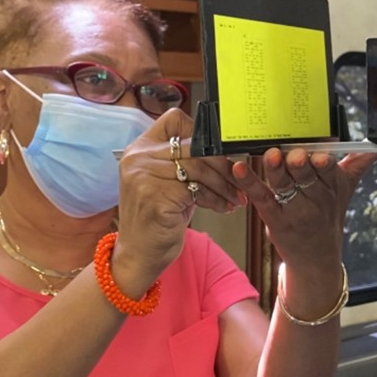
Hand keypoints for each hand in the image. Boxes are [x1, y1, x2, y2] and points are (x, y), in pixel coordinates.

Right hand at [113, 109, 245, 293]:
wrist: (139, 256)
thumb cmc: (158, 218)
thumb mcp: (167, 182)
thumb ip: (186, 162)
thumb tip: (225, 150)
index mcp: (139, 149)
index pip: (175, 120)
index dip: (202, 133)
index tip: (219, 153)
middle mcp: (137, 159)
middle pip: (195, 147)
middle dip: (223, 166)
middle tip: (239, 183)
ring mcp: (143, 177)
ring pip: (199, 168)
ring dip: (224, 185)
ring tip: (235, 198)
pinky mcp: (154, 197)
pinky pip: (196, 190)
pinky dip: (215, 199)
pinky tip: (222, 207)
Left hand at [232, 148, 376, 274]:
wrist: (316, 258)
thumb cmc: (328, 218)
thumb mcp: (346, 191)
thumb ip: (358, 165)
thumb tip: (375, 147)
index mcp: (332, 190)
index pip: (329, 173)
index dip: (324, 164)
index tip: (320, 155)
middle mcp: (314, 201)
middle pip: (306, 178)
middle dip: (301, 165)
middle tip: (295, 155)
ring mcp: (292, 211)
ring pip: (283, 185)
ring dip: (276, 170)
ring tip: (271, 156)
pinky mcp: (273, 218)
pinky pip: (261, 197)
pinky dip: (249, 182)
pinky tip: (240, 168)